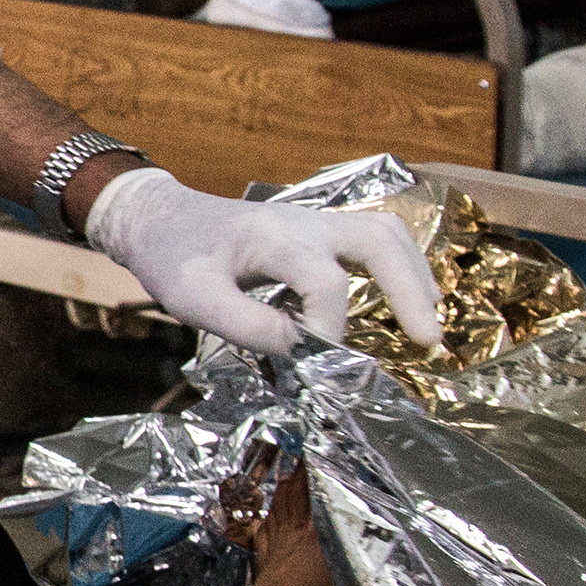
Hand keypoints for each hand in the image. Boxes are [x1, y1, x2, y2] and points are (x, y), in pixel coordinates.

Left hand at [82, 169, 443, 354]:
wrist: (157, 219)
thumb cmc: (172, 258)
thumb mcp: (193, 299)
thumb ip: (247, 325)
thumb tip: (301, 349)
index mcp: (273, 237)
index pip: (326, 282)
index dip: (329, 328)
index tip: (315, 365)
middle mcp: (305, 222)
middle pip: (379, 240)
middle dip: (410, 289)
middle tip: (429, 339)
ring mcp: (315, 222)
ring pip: (386, 232)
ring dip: (414, 274)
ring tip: (427, 323)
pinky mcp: (317, 232)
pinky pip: (373, 238)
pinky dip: (399, 266)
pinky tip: (405, 301)